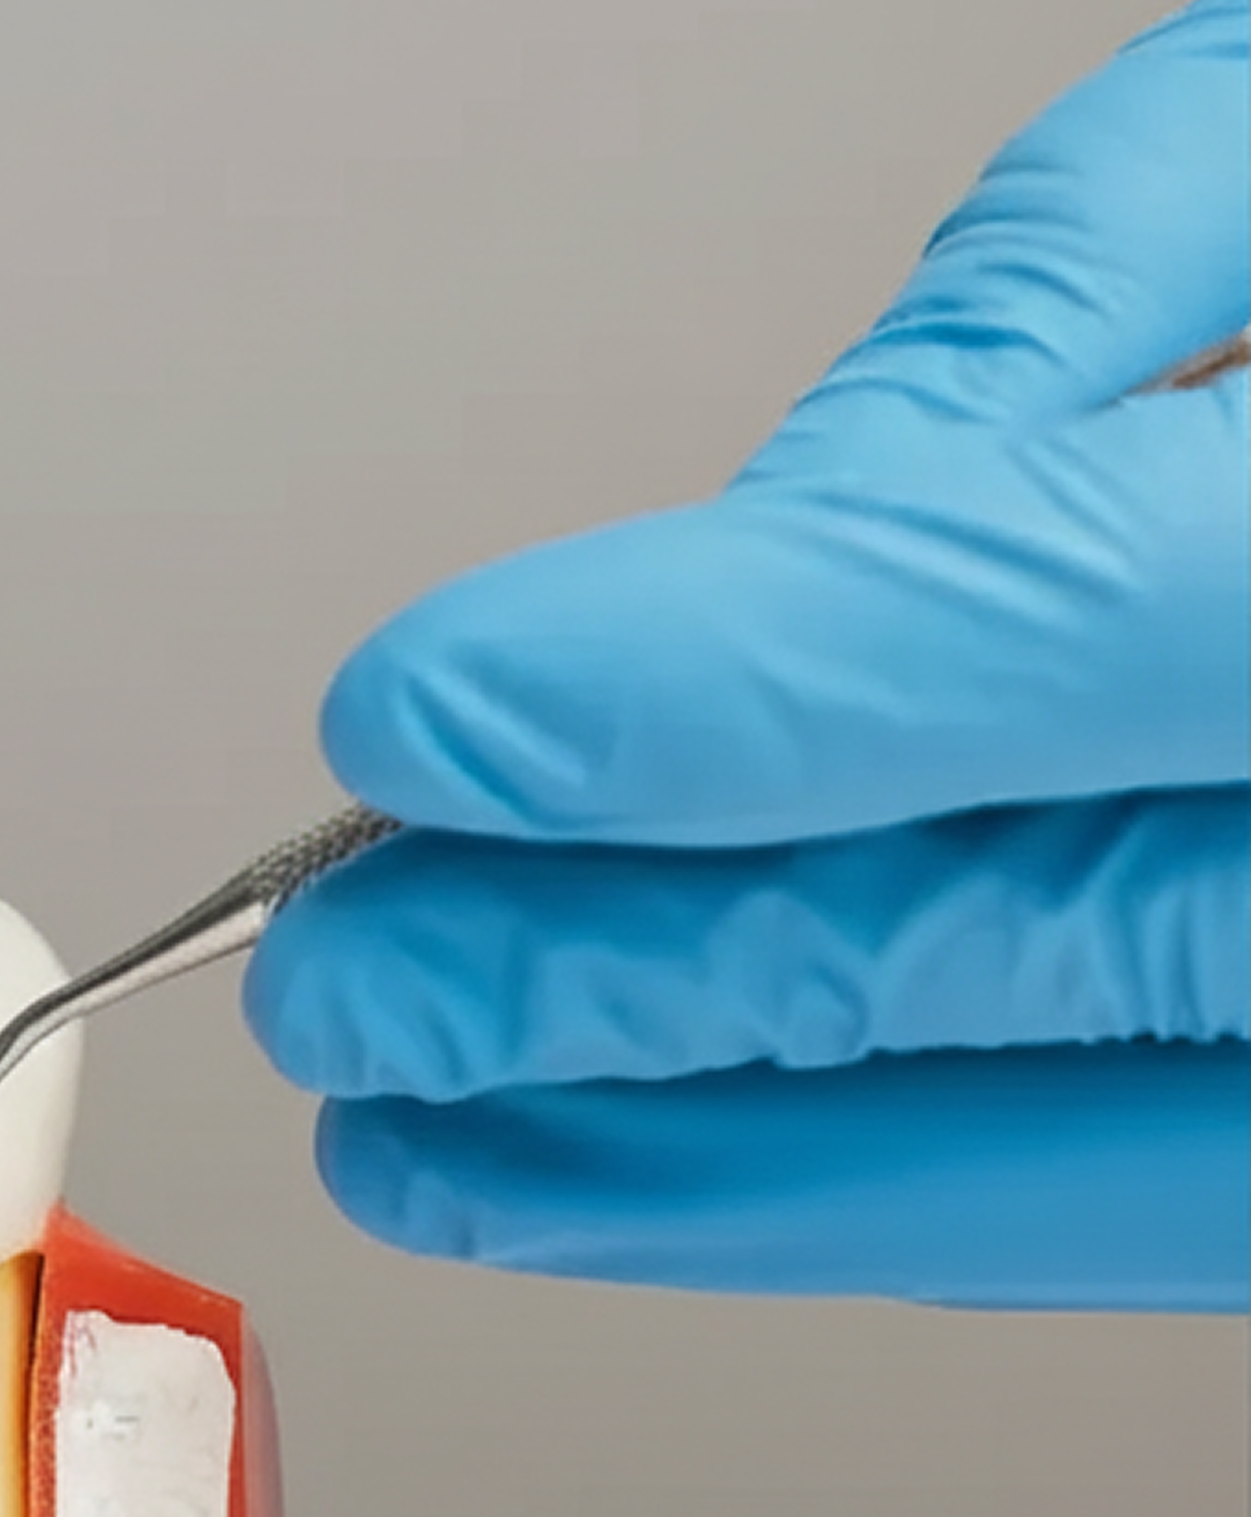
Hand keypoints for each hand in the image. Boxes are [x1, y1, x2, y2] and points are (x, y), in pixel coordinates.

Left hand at [245, 0, 1247, 1310]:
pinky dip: (919, 1193)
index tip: (422, 715)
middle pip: (1043, 940)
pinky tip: (694, 1176)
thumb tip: (743, 559)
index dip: (721, 689)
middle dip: (639, 982)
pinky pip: (1182, 1195)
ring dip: (728, 1171)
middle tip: (349, 986)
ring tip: (448, 1153)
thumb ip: (1082, 320)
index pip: (1079, 618)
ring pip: (1099, 1151)